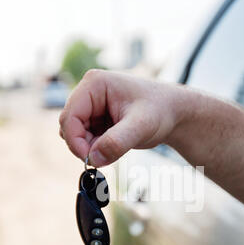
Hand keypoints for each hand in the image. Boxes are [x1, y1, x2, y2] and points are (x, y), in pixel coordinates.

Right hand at [59, 69, 181, 166]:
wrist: (174, 113)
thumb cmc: (160, 111)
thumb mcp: (141, 126)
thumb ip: (117, 142)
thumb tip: (93, 159)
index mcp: (94, 84)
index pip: (69, 116)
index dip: (75, 141)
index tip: (90, 160)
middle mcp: (88, 93)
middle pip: (69, 126)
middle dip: (83, 146)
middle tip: (105, 157)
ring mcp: (92, 107)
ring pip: (76, 135)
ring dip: (91, 148)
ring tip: (117, 147)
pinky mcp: (97, 120)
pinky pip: (86, 140)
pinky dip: (97, 149)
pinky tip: (116, 146)